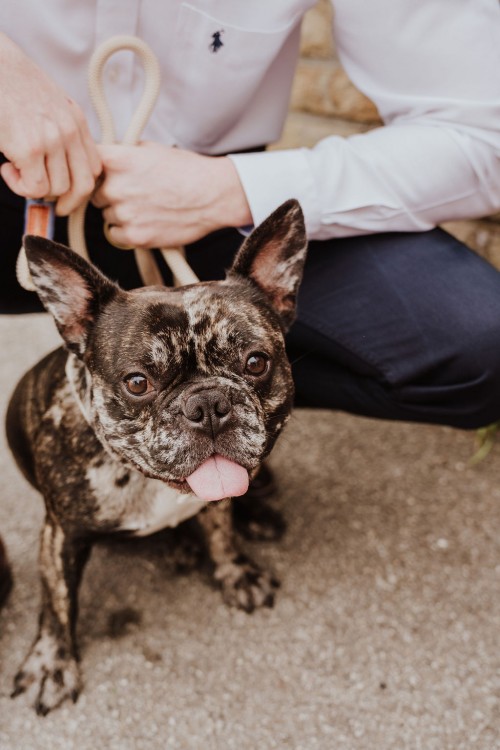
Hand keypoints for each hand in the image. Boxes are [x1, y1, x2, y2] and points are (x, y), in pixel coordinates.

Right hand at [0, 33, 100, 214]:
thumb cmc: (14, 84)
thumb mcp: (51, 104)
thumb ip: (61, 131)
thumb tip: (59, 167)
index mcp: (76, 121)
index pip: (94, 168)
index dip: (81, 187)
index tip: (67, 193)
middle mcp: (69, 132)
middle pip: (83, 186)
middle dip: (67, 202)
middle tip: (51, 204)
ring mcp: (51, 140)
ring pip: (56, 189)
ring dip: (34, 189)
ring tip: (16, 170)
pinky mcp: (30, 149)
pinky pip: (34, 187)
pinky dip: (19, 186)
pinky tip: (7, 168)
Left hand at [92, 142, 251, 247]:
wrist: (212, 196)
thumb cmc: (187, 171)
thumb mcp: (152, 149)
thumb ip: (124, 154)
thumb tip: (107, 158)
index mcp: (117, 160)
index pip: (87, 164)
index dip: (95, 170)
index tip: (101, 175)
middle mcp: (115, 187)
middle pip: (95, 194)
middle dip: (110, 194)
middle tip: (134, 193)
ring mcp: (124, 213)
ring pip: (107, 215)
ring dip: (121, 213)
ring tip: (147, 208)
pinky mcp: (134, 236)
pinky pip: (115, 235)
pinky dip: (127, 232)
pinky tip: (147, 222)